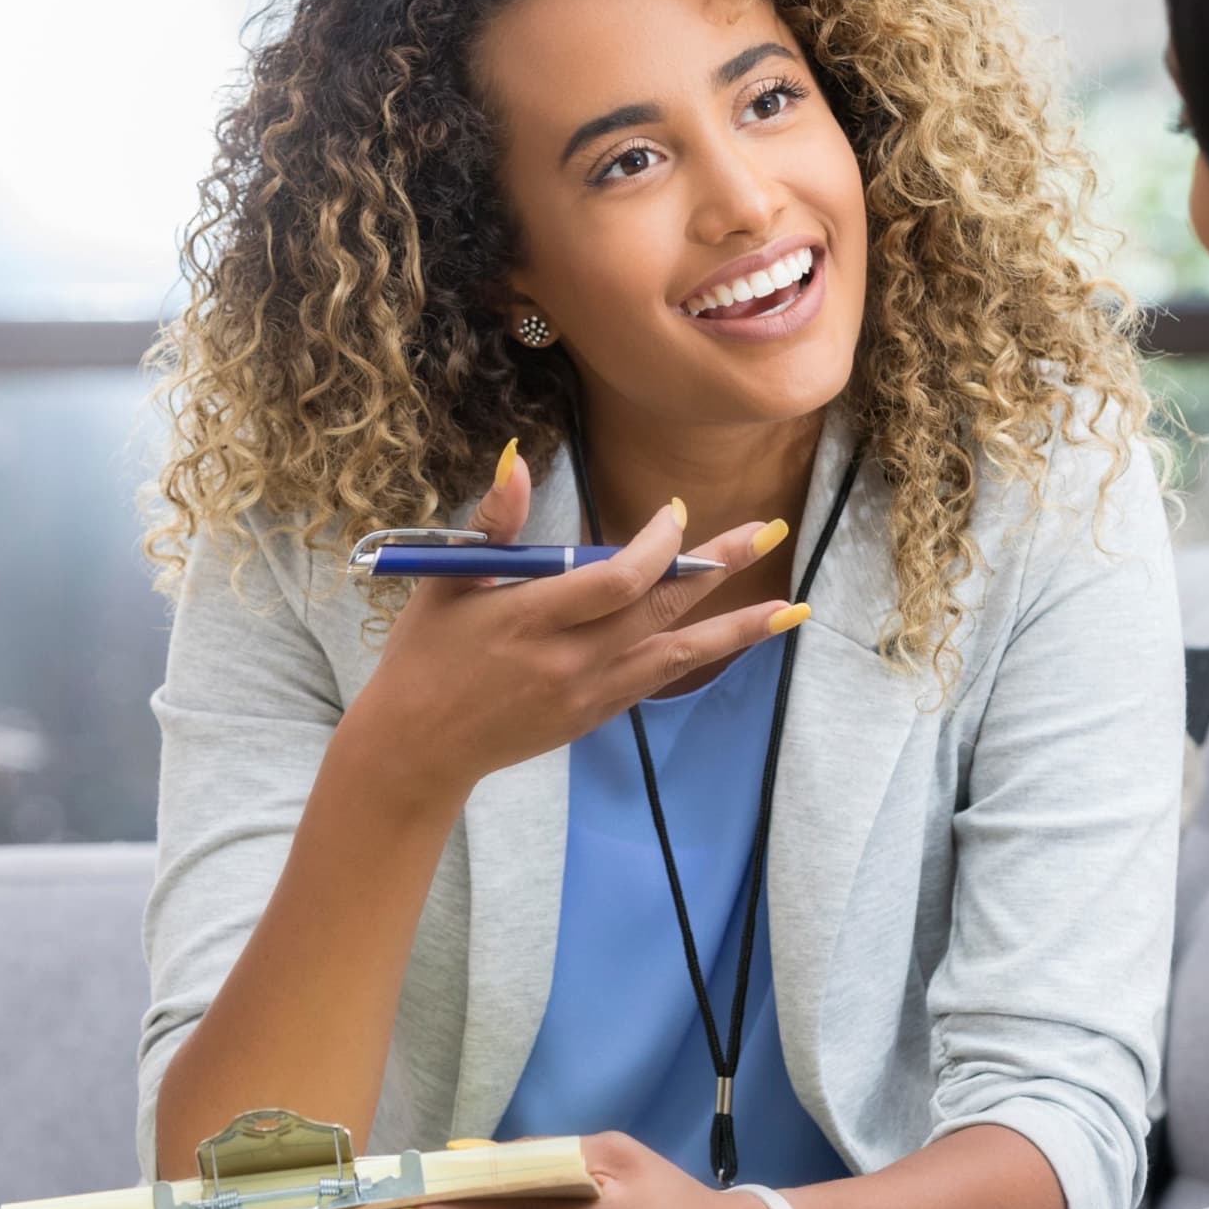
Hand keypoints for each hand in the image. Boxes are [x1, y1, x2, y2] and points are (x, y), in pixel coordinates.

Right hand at [332, 441, 803, 809]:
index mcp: (530, 617)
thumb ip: (493, 523)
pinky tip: (738, 637)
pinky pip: (660, 678)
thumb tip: (519, 460)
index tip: (677, 513)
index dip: (658, 544)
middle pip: (660, 608)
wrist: (417, 749)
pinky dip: (701, 655)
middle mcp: (569, 659)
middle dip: (717, 567)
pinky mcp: (596, 715)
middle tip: (769, 529)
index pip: (617, 578)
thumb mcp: (447, 580)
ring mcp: (588, 693)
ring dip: (737, 628)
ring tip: (791, 610)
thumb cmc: (425, 654)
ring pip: (678, 653)